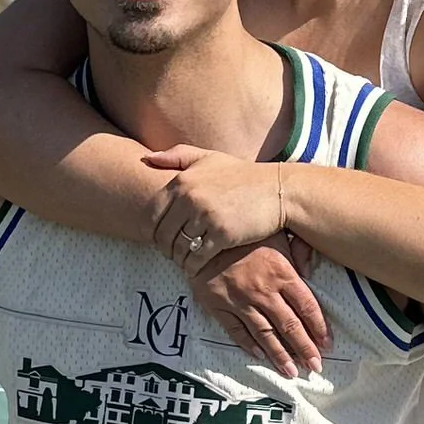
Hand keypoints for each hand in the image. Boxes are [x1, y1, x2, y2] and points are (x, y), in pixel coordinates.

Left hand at [144, 146, 287, 274]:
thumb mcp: (209, 158)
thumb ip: (177, 156)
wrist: (277, 190)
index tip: (163, 237)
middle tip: (172, 254)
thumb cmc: (242, 175)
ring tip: (184, 260)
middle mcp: (190, 197)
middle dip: (165, 248)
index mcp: (182, 181)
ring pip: (178, 247)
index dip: (153, 230)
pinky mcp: (222, 234)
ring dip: (178, 258)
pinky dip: (193, 266)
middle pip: (163, 234)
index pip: (152, 214)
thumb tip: (146, 158)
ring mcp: (206, 216)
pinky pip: (196, 257)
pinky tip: (197, 267)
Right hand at [192, 236, 328, 375]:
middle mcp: (263, 291)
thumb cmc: (244, 231)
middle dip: (304, 348)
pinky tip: (260, 356)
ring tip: (292, 372)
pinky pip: (236, 330)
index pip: (306, 306)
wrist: (201, 231)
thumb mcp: (276, 232)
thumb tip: (312, 269)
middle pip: (289, 325)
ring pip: (265, 333)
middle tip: (315, 367)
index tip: (327, 345)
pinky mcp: (217, 305)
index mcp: (281, 272)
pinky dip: (249, 345)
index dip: (319, 328)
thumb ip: (298, 250)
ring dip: (280, 355)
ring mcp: (239, 300)